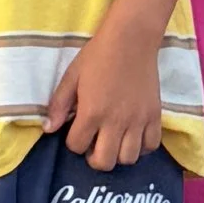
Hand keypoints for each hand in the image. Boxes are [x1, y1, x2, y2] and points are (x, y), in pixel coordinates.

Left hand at [42, 16, 163, 171]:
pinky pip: (151, 146)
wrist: (131, 40)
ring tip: (113, 140)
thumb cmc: (97, 56)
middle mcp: (116, 122)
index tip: (76, 130)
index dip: (73, 141)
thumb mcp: (71, 77)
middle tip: (94, 143)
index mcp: (92, 112)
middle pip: (104, 162)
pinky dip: (141, 147)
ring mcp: (138, 121)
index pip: (77, 146)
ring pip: (128, 159)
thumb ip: (59, 105)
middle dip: (94, 157)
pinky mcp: (155, 116)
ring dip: (117, 154)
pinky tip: (132, 135)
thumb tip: (49, 129)